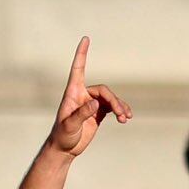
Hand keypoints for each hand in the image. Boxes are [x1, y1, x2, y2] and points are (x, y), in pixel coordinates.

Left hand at [45, 37, 132, 158]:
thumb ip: (82, 113)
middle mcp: (82, 95)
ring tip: (125, 118)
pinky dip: (120, 111)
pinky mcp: (98, 112)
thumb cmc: (62, 136)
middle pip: (103, 91)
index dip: (81, 54)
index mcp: (72, 93)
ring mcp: (91, 103)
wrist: (64, 149)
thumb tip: (96, 102)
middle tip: (121, 114)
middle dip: (114, 101)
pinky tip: (125, 118)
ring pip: (110, 99)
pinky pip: (112, 107)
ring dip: (119, 107)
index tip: (86, 39)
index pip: (78, 69)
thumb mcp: (70, 125)